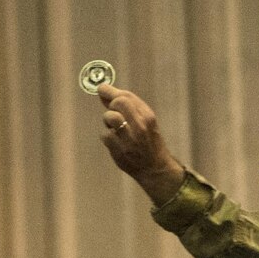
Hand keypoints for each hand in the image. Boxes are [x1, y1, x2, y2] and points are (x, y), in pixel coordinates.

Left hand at [95, 83, 186, 203]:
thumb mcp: (146, 122)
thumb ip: (129, 108)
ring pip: (110, 117)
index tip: (102, 89)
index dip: (111, 91)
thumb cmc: (149, 142)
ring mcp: (130, 139)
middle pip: (118, 103)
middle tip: (112, 111)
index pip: (127, 96)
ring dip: (108, 120)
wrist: (155, 168)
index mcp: (148, 117)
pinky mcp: (120, 151)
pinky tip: (114, 141)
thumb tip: (105, 93)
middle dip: (111, 104)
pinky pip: (105, 135)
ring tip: (114, 127)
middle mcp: (140, 126)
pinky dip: (107, 136)